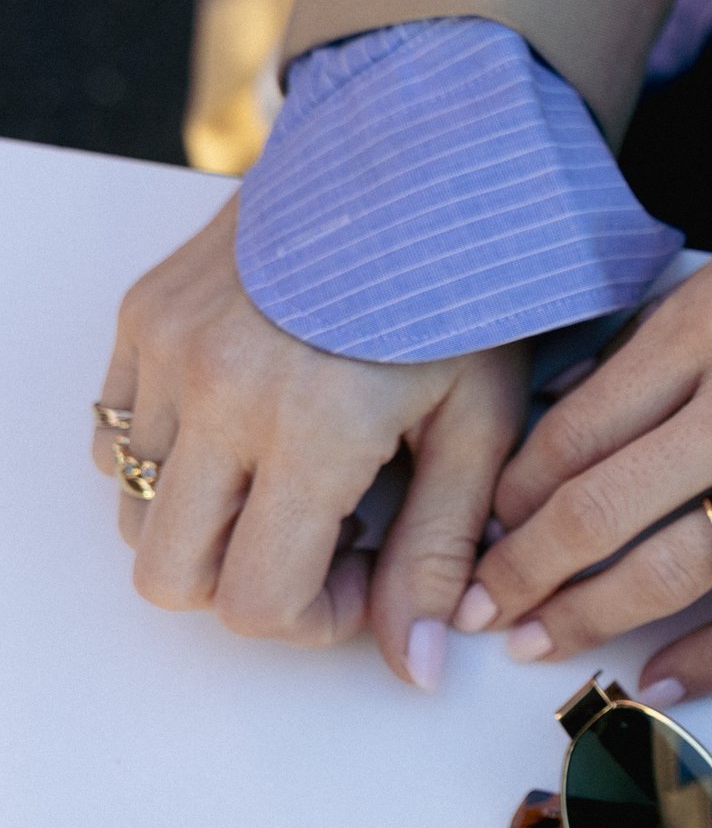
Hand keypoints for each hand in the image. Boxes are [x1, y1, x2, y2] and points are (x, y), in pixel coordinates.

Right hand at [95, 196, 529, 686]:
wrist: (410, 161)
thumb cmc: (463, 294)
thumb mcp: (479, 427)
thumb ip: (442, 553)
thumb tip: (417, 666)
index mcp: (311, 428)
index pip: (254, 600)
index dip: (309, 620)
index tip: (364, 576)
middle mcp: (215, 393)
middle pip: (171, 576)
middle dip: (246, 587)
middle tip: (328, 540)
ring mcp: (164, 352)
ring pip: (136, 511)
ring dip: (209, 525)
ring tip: (299, 478)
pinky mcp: (140, 320)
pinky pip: (116, 438)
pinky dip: (175, 462)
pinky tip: (256, 429)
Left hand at [469, 190, 711, 702]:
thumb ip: (675, 326)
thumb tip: (589, 404)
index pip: (578, 427)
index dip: (516, 490)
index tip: (489, 524)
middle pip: (603, 512)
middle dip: (527, 571)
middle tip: (484, 607)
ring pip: (676, 573)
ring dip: (593, 620)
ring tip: (542, 647)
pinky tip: (663, 682)